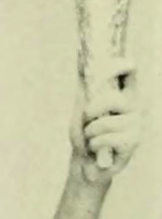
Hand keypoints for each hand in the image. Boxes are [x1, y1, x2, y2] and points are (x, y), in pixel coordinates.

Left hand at [70, 59, 140, 184]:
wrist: (85, 163)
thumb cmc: (86, 133)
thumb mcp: (82, 105)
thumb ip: (86, 83)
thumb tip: (81, 55)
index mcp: (124, 93)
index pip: (130, 71)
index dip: (118, 65)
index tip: (104, 68)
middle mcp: (135, 106)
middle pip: (113, 99)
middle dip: (92, 111)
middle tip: (87, 119)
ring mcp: (136, 124)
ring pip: (106, 122)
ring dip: (90, 132)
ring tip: (92, 138)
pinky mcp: (133, 142)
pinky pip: (107, 139)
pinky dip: (94, 144)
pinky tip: (97, 148)